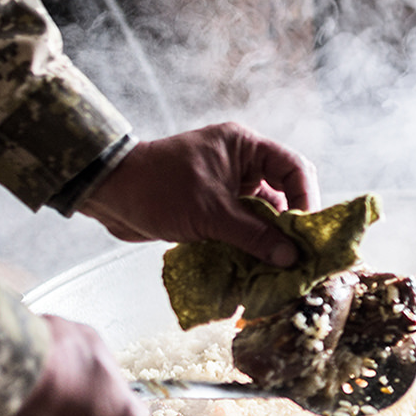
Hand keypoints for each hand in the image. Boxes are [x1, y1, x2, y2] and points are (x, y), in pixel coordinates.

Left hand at [79, 122, 316, 267]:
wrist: (107, 194)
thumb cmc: (158, 190)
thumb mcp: (210, 215)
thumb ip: (254, 236)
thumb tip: (291, 257)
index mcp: (244, 147)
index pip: (293, 168)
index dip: (307, 198)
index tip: (308, 233)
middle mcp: (240, 163)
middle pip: (282, 192)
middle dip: (290, 224)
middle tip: (300, 256)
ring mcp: (226, 185)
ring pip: (262, 213)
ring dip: (268, 239)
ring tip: (280, 268)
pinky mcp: (212, 207)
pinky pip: (241, 225)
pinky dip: (248, 244)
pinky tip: (255, 267)